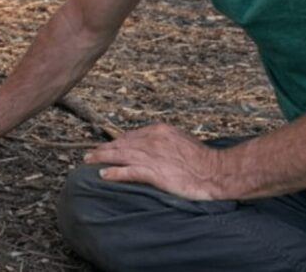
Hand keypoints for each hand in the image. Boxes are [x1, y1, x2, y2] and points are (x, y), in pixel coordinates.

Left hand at [84, 123, 225, 199]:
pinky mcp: (154, 173)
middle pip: (121, 143)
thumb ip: (165, 141)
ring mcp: (152, 156)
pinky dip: (114, 172)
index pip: (131, 136)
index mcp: (159, 131)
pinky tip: (103, 175)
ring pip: (120, 155)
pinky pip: (128, 172)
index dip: (117, 142)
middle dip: (104, 148)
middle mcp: (152, 141)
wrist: (217, 171)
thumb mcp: (181, 141)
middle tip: (89, 153)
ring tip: (88, 161)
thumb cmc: (203, 159)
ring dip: (101, 158)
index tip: (107, 146)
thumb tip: (153, 145)